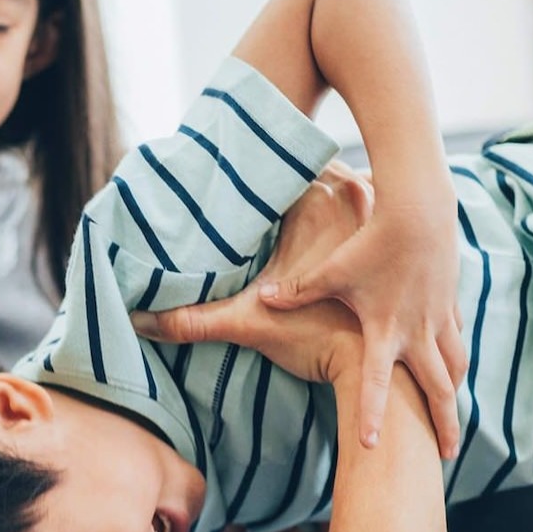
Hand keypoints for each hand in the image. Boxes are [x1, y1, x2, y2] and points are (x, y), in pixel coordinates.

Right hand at [131, 169, 368, 386]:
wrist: (376, 370)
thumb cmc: (317, 338)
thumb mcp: (247, 323)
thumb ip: (192, 321)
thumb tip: (140, 322)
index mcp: (317, 201)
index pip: (281, 162)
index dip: (257, 163)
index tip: (237, 162)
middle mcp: (353, 198)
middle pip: (315, 165)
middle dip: (290, 170)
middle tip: (259, 174)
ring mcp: (379, 215)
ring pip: (349, 178)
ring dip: (327, 182)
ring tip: (296, 188)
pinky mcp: (392, 240)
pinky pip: (375, 204)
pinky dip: (357, 204)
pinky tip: (340, 215)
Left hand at [257, 162, 465, 458]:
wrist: (420, 209)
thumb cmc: (370, 240)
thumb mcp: (330, 270)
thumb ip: (296, 289)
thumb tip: (260, 298)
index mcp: (385, 330)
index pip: (375, 383)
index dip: (372, 415)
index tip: (370, 446)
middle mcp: (417, 331)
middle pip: (437, 388)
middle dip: (443, 423)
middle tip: (445, 455)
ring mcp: (439, 317)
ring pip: (454, 364)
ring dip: (453, 393)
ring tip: (452, 417)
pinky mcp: (449, 300)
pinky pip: (455, 338)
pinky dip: (455, 357)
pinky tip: (452, 365)